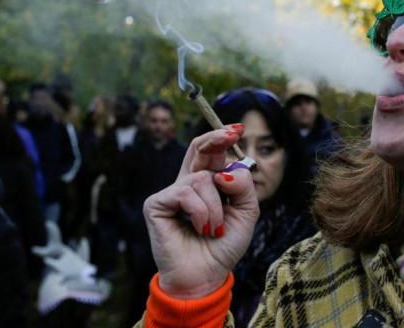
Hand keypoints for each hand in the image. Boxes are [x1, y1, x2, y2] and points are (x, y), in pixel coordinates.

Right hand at [143, 126, 258, 298]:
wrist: (206, 275)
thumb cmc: (224, 245)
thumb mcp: (246, 212)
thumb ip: (243, 186)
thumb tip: (225, 170)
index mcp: (208, 183)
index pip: (212, 153)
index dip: (222, 138)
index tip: (239, 129)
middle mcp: (188, 183)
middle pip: (198, 149)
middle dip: (215, 139)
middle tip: (231, 134)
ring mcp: (171, 192)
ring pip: (201, 179)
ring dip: (217, 206)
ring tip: (215, 229)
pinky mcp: (156, 204)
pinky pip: (186, 193)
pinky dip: (201, 212)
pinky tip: (201, 228)